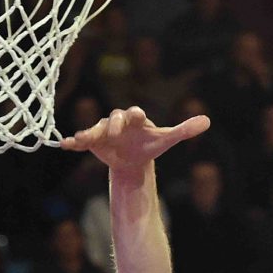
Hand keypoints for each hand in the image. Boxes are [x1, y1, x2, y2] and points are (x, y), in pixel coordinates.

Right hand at [61, 106, 209, 171]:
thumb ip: (184, 130)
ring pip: (94, 128)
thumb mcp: (167, 139)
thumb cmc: (150, 145)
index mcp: (136, 119)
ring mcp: (103, 130)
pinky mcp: (93, 141)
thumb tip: (207, 120)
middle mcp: (118, 121)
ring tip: (80, 139)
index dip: (134, 115)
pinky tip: (64, 145)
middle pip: (113, 118)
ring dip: (88, 133)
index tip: (136, 117)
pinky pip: (81, 140)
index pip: (135, 113)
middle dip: (113, 125)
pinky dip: (73, 142)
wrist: (134, 160)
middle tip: (113, 134)